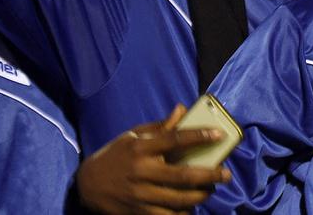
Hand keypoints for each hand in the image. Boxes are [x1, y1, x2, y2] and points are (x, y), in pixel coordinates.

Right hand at [76, 104, 230, 213]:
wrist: (86, 184)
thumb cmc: (116, 155)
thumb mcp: (133, 135)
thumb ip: (160, 126)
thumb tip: (182, 109)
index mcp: (141, 147)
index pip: (175, 139)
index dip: (199, 136)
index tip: (219, 134)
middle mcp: (141, 171)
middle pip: (183, 175)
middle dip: (210, 175)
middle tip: (226, 174)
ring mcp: (139, 194)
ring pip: (179, 199)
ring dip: (200, 196)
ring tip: (211, 190)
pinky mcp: (137, 212)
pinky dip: (183, 213)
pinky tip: (191, 207)